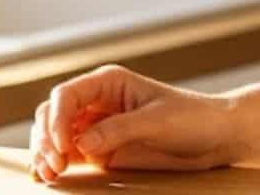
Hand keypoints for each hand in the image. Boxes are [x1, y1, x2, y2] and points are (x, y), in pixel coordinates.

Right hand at [29, 64, 241, 183]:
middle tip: (56, 166)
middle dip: (45, 138)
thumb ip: (118, 129)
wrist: (215, 136)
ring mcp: (96, 127)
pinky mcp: (99, 149)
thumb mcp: (157, 121)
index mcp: (109, 82)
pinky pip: (66, 155)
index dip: (57, 119)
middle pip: (51, 115)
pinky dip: (52, 163)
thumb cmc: (193, 117)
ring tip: (51, 175)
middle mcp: (97, 102)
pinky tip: (46, 176)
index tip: (62, 145)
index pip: (67, 95)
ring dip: (45, 153)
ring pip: (53, 136)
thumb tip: (79, 142)